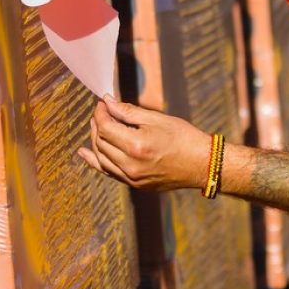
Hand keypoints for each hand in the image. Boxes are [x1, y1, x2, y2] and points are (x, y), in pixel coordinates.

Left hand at [78, 95, 209, 191]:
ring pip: (101, 158)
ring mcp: (132, 178)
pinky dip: (96, 161)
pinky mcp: (135, 185)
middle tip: (100, 112)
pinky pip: (109, 172)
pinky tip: (86, 153)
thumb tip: (108, 103)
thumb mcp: (157, 119)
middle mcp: (130, 165)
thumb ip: (128, 112)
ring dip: (95, 141)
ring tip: (96, 126)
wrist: (202, 165)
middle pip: (101, 142)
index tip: (102, 103)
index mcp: (136, 146)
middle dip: (97, 124)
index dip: (100, 113)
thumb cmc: (183, 138)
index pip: (105, 127)